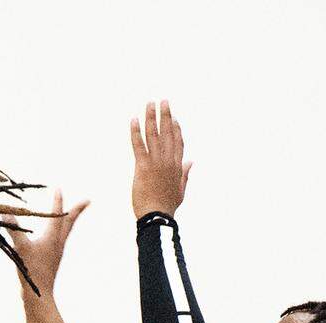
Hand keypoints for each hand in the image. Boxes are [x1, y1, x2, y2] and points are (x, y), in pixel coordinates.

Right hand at [7, 190, 89, 297]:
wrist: (39, 297)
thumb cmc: (32, 272)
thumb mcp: (21, 249)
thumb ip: (14, 230)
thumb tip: (4, 212)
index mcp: (53, 238)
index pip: (57, 214)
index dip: (58, 201)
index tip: (59, 188)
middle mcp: (58, 244)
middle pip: (70, 223)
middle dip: (77, 210)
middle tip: (87, 201)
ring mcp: (56, 254)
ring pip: (65, 233)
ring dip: (68, 222)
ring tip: (69, 216)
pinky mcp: (52, 262)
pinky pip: (58, 242)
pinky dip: (59, 234)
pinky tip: (53, 239)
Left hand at [131, 99, 191, 218]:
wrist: (157, 217)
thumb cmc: (167, 207)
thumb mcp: (180, 190)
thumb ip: (185, 174)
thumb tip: (191, 162)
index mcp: (177, 166)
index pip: (178, 142)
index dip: (176, 128)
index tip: (173, 117)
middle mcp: (168, 161)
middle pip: (167, 133)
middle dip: (165, 116)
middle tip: (163, 101)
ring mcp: (156, 163)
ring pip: (154, 135)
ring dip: (151, 118)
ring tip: (150, 104)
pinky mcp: (143, 167)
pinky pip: (138, 145)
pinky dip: (136, 132)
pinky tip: (134, 120)